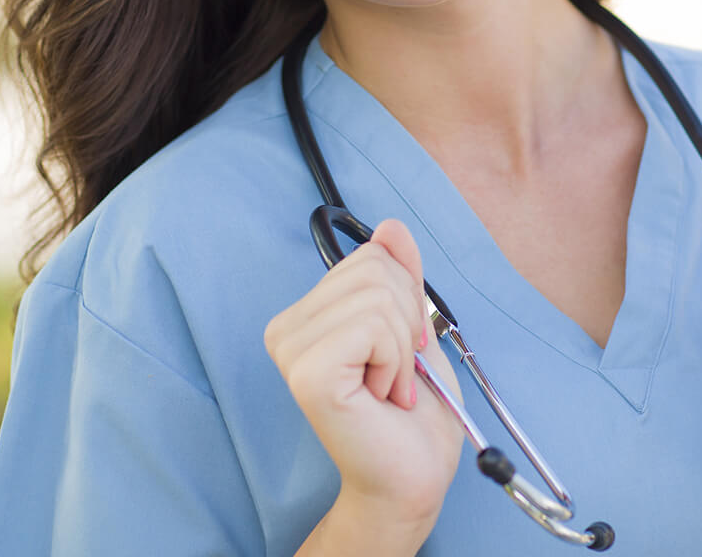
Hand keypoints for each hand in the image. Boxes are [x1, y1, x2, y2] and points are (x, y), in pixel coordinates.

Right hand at [265, 219, 463, 533]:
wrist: (413, 474)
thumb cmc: (414, 412)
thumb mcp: (414, 325)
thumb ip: (400, 275)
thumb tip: (390, 227)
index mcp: (306, 316)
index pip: (369, 256)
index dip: (406, 297)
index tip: (400, 349)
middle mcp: (286, 330)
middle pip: (374, 267)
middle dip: (407, 318)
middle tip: (396, 371)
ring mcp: (291, 351)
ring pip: (377, 296)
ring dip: (402, 347)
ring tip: (388, 386)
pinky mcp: (308, 373)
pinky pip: (373, 326)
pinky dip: (395, 360)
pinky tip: (381, 394)